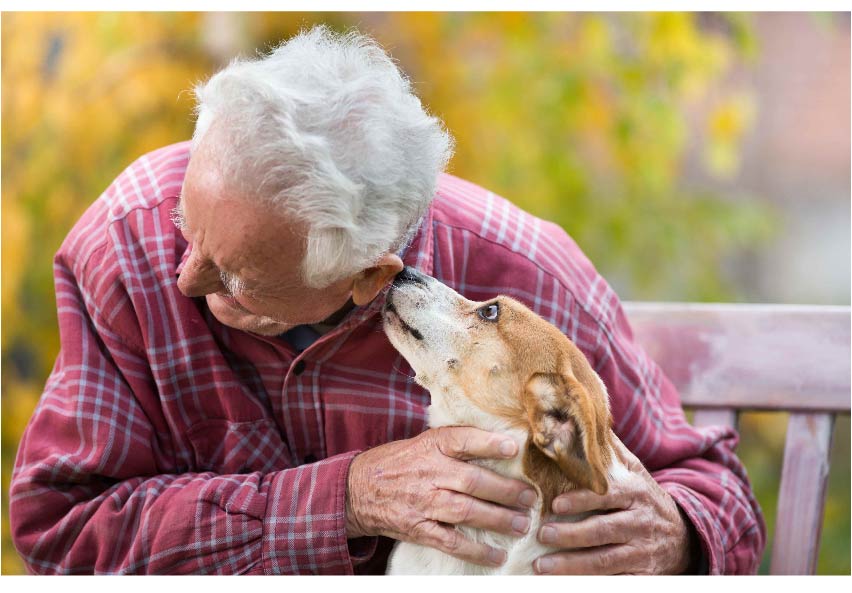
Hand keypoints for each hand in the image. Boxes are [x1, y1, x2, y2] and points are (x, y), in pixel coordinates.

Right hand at [346, 426, 537, 566]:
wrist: (357, 488)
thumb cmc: (398, 462)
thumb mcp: (422, 441)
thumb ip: (454, 443)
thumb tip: (500, 442)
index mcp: (431, 446)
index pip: (463, 440)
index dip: (489, 443)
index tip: (514, 448)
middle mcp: (429, 473)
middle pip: (472, 481)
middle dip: (505, 491)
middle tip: (530, 498)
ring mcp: (423, 502)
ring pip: (466, 511)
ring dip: (497, 520)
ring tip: (521, 525)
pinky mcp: (418, 528)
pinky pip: (451, 542)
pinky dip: (475, 551)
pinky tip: (497, 555)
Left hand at [533, 436, 697, 573]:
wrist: (683, 535)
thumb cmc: (643, 497)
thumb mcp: (633, 470)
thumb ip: (608, 449)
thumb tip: (581, 415)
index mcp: (634, 492)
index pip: (606, 496)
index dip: (582, 500)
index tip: (555, 504)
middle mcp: (639, 522)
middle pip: (603, 531)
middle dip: (571, 535)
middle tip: (541, 535)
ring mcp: (641, 551)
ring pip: (605, 560)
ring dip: (572, 565)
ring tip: (542, 566)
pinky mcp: (641, 575)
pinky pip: (616, 582)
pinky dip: (592, 585)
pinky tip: (565, 585)